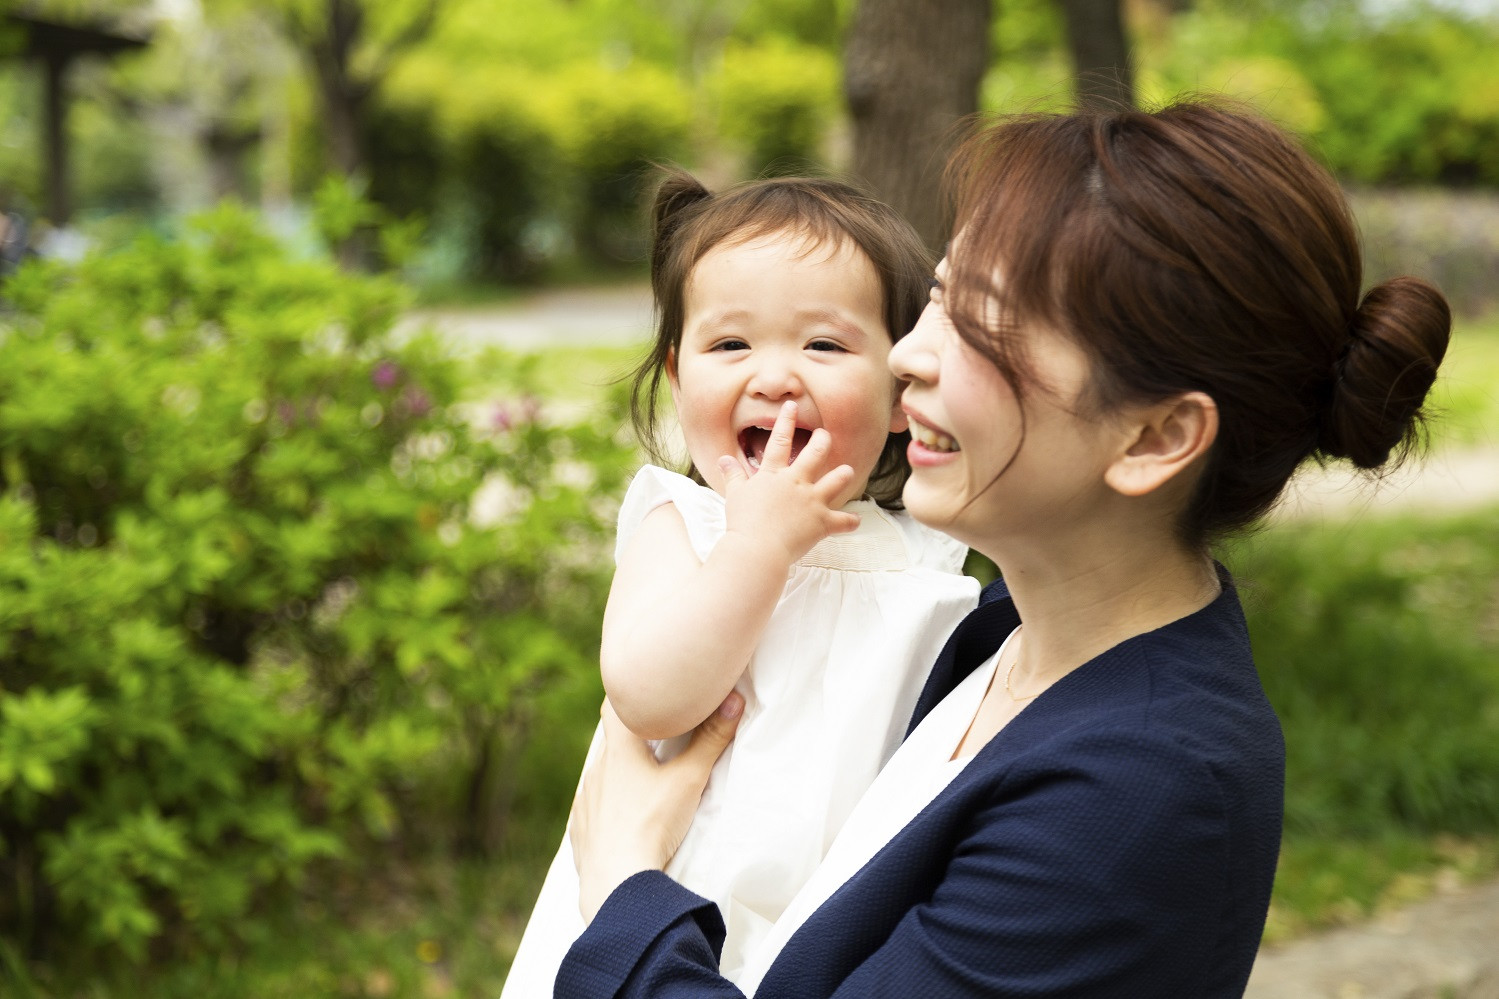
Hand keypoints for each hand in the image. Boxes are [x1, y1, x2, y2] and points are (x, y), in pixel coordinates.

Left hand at [571, 693, 743, 922]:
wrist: (616, 882)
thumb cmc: (652, 824)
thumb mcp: (689, 780)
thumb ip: (712, 739)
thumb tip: (735, 700)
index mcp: (618, 751)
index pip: (615, 706)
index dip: (629, 696)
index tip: (646, 692)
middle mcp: (596, 771)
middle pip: (611, 741)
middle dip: (632, 736)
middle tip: (657, 735)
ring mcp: (585, 801)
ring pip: (602, 774)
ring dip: (621, 772)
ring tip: (645, 779)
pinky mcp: (581, 829)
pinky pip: (594, 807)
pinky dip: (609, 804)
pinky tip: (625, 815)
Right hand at [717, 400, 860, 565]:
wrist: (758, 547)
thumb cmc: (742, 522)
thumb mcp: (735, 495)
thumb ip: (733, 475)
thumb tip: (723, 459)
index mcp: (774, 474)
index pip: (780, 441)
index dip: (786, 421)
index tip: (792, 406)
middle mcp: (796, 482)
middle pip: (816, 453)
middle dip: (822, 441)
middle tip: (826, 435)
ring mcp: (812, 501)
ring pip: (836, 480)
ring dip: (843, 474)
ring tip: (847, 470)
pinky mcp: (822, 522)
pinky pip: (842, 521)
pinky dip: (849, 522)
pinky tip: (856, 521)